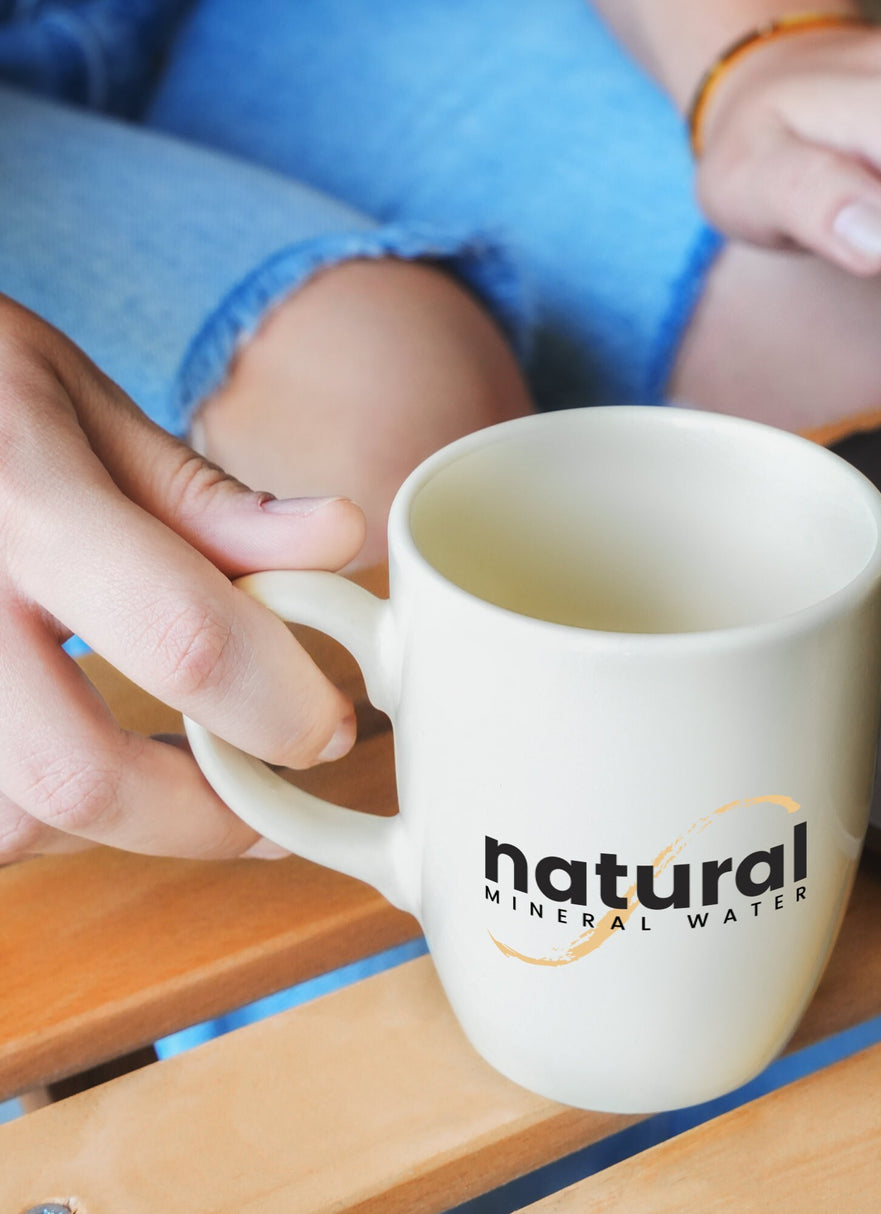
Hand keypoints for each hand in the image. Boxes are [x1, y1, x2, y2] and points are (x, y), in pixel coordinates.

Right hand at [0, 296, 365, 861]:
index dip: (278, 708)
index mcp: (22, 500)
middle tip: (264, 804)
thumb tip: (340, 536)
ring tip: (172, 780)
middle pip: (78, 776)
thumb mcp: (76, 404)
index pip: (183, 637)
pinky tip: (81, 766)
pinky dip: (40, 820)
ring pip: (11, 824)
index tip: (327, 730)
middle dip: (202, 817)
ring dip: (115, 828)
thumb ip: (202, 497)